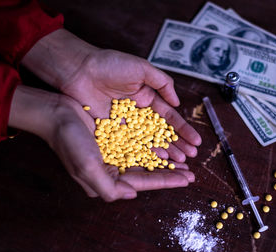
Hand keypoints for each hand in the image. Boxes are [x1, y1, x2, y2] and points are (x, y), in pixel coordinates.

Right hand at [9, 85, 194, 200]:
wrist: (56, 113)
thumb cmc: (69, 141)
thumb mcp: (87, 168)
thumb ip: (109, 188)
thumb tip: (132, 194)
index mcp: (105, 180)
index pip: (142, 183)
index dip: (166, 182)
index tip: (187, 180)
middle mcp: (111, 168)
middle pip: (147, 173)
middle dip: (169, 173)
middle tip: (191, 172)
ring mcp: (113, 153)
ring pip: (146, 158)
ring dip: (164, 159)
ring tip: (183, 159)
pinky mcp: (114, 137)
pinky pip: (139, 143)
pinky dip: (153, 145)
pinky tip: (165, 144)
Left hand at [22, 29, 201, 162]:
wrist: (79, 70)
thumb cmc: (110, 64)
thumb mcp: (142, 68)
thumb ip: (162, 83)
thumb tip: (177, 102)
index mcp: (147, 97)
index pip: (169, 117)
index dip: (183, 129)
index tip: (196, 141)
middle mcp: (138, 113)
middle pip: (161, 133)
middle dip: (177, 144)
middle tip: (191, 157)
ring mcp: (125, 124)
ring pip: (147, 142)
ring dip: (164, 152)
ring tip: (179, 163)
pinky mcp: (111, 131)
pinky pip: (130, 144)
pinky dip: (143, 153)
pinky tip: (156, 162)